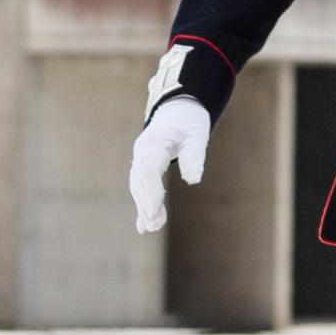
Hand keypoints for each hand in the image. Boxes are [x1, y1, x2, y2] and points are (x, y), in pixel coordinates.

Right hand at [129, 98, 208, 233]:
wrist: (179, 107)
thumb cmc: (190, 122)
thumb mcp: (197, 135)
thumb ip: (194, 156)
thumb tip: (193, 180)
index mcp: (153, 144)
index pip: (148, 172)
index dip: (150, 193)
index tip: (154, 212)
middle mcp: (142, 152)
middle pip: (140, 182)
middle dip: (145, 205)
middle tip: (154, 226)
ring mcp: (140, 158)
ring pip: (138, 186)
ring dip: (144, 207)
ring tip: (153, 227)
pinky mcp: (144, 165)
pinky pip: (140, 186)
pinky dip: (143, 204)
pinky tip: (144, 225)